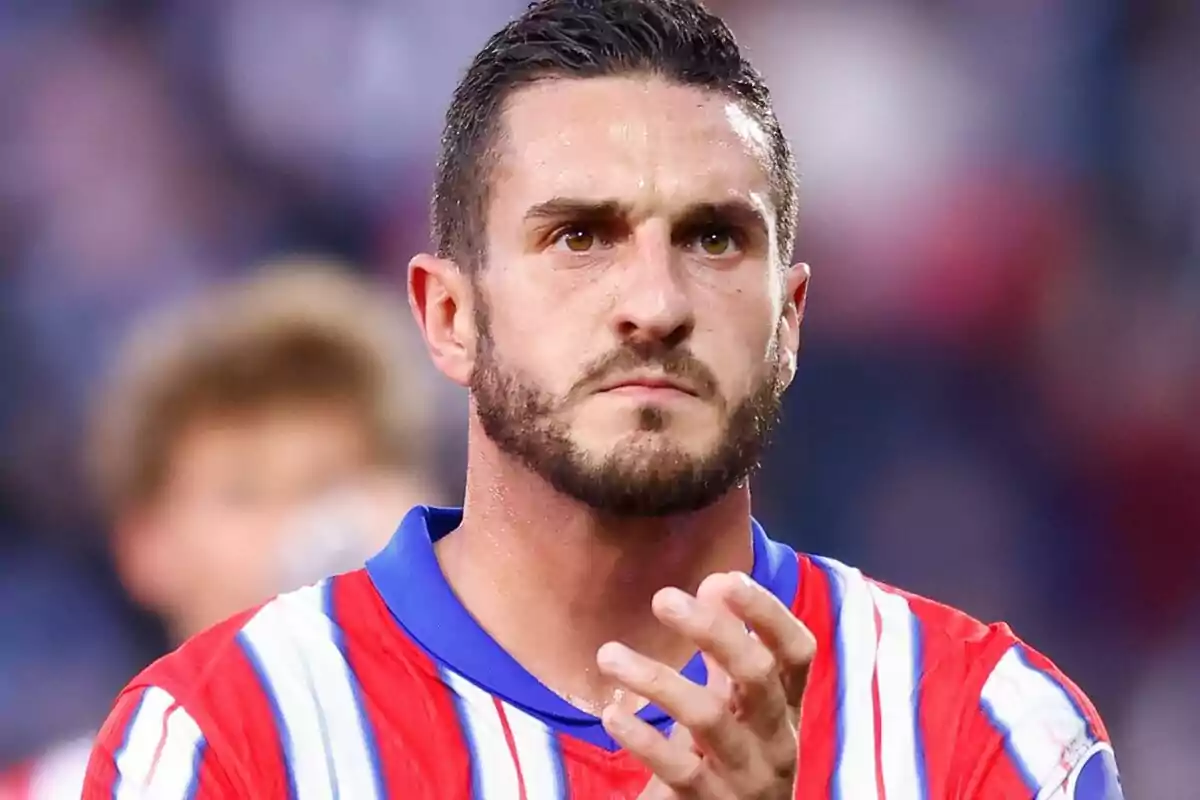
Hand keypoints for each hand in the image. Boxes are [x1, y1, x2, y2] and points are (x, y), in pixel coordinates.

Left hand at [596, 572, 814, 798]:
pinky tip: (612, 715)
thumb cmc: (730, 759)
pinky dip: (643, 738)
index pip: (796, 651)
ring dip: (656, 679)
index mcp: (786, 707)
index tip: (725, 578)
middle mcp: (776, 739)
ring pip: (708, 718)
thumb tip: (715, 582)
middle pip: (756, 675)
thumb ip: (727, 651)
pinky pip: (679, 769)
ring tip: (609, 654)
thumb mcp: (737, 706)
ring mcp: (745, 775)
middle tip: (662, 598)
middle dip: (712, 631)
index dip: (768, 612)